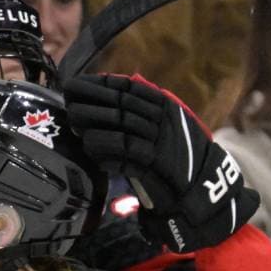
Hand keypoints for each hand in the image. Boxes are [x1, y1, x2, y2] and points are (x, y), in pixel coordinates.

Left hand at [63, 73, 259, 251]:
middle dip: (92, 100)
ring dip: (95, 123)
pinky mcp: (157, 165)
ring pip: (122, 127)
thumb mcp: (163, 129)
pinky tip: (92, 150)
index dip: (102, 84)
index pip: (130, 89)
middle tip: (68, 98)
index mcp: (166, 107)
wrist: (203, 187)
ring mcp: (161, 142)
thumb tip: (106, 101)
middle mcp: (164, 120)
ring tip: (74, 123)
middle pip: (122, 105)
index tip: (79, 83)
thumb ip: (140, 115)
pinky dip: (108, 152)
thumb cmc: (177, 157)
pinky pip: (127, 155)